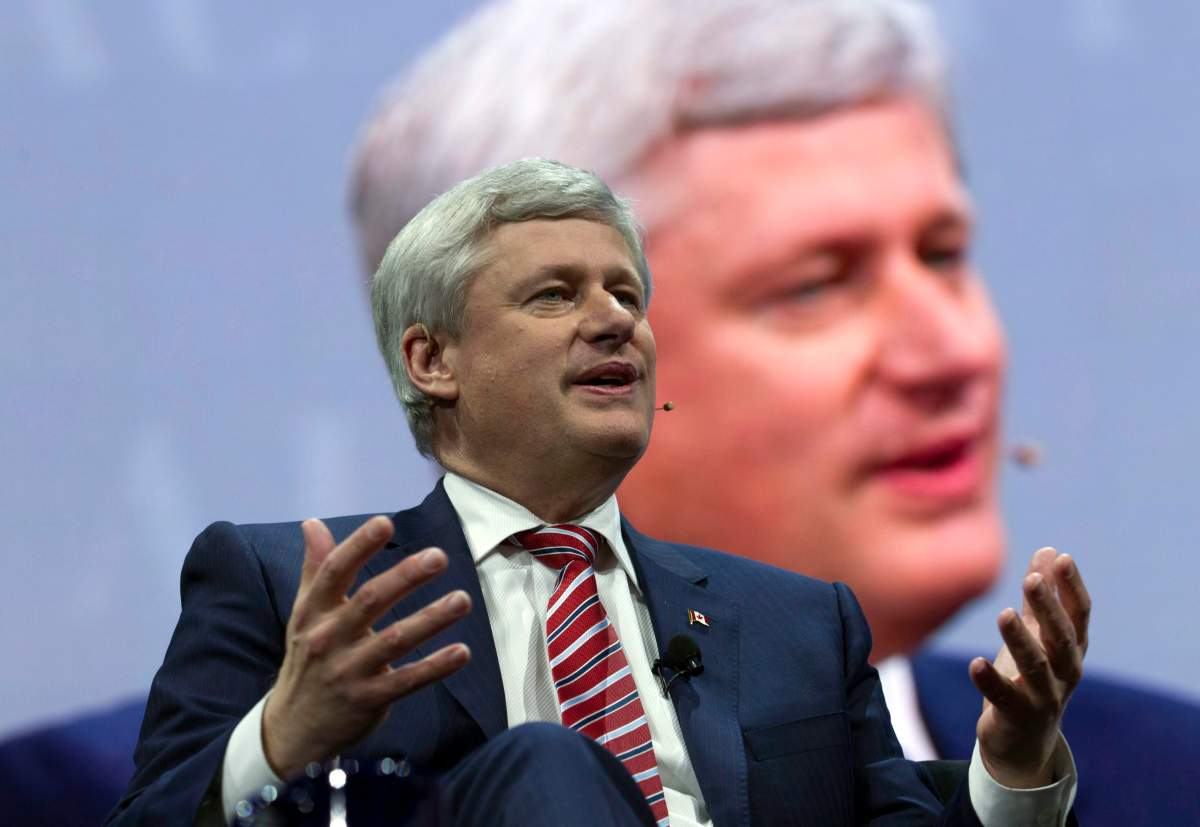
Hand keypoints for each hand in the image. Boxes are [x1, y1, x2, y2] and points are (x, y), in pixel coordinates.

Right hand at [262, 515, 471, 778]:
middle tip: (439, 556)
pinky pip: (407, 681)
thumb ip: (316, 568)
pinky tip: (463, 652)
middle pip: (369, 601)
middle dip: (405, 577)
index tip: (384, 523)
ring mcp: (348, 671)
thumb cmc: (308, 658)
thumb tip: (313, 523)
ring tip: (463, 599)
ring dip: (431, 619)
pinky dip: (435, 667)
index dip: (358, 546)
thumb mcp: (305, 614)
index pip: (335, 572)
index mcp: (313, 611)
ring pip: (395, 640)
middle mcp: (328, 638)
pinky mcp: (368, 700)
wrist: (292, 729)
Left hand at [969, 547, 1090, 787]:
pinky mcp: (1018, 718)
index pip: (1079, 615)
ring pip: (1036, 668)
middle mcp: (1066, 673)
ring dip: (1021, 641)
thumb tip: (1048, 551)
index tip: (1063, 558)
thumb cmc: (1032, 678)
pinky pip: (1005, 699)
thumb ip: (1041, 597)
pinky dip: (991, 682)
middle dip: (1049, 609)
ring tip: (1003, 614)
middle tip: (1031, 580)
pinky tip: (975, 663)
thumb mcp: (1038, 636)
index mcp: (1072, 649)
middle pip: (1062, 638)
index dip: (1072, 587)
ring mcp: (1045, 698)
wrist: (1024, 743)